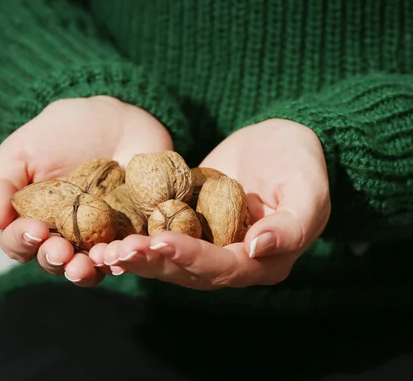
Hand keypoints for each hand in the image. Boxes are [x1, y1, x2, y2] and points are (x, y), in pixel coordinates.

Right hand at [0, 96, 172, 286]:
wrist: (116, 119)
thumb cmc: (62, 134)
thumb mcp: (21, 152)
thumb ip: (0, 184)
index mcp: (33, 221)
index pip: (20, 244)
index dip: (21, 242)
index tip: (33, 229)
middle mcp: (65, 237)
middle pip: (54, 263)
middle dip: (54, 260)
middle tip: (59, 250)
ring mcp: (100, 238)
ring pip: (90, 268)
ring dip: (85, 271)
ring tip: (85, 263)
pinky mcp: (132, 235)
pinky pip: (128, 255)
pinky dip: (123, 259)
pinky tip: (120, 254)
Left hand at [88, 119, 329, 289]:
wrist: (281, 141)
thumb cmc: (302, 163)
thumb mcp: (309, 190)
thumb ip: (292, 225)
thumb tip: (257, 248)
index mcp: (264, 263)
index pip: (225, 268)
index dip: (192, 258)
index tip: (159, 242)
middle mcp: (232, 263)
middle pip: (188, 271)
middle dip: (152, 262)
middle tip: (116, 252)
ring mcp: (208, 246)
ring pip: (168, 260)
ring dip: (136, 256)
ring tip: (103, 250)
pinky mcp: (188, 226)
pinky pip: (159, 235)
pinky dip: (135, 236)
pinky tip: (107, 234)